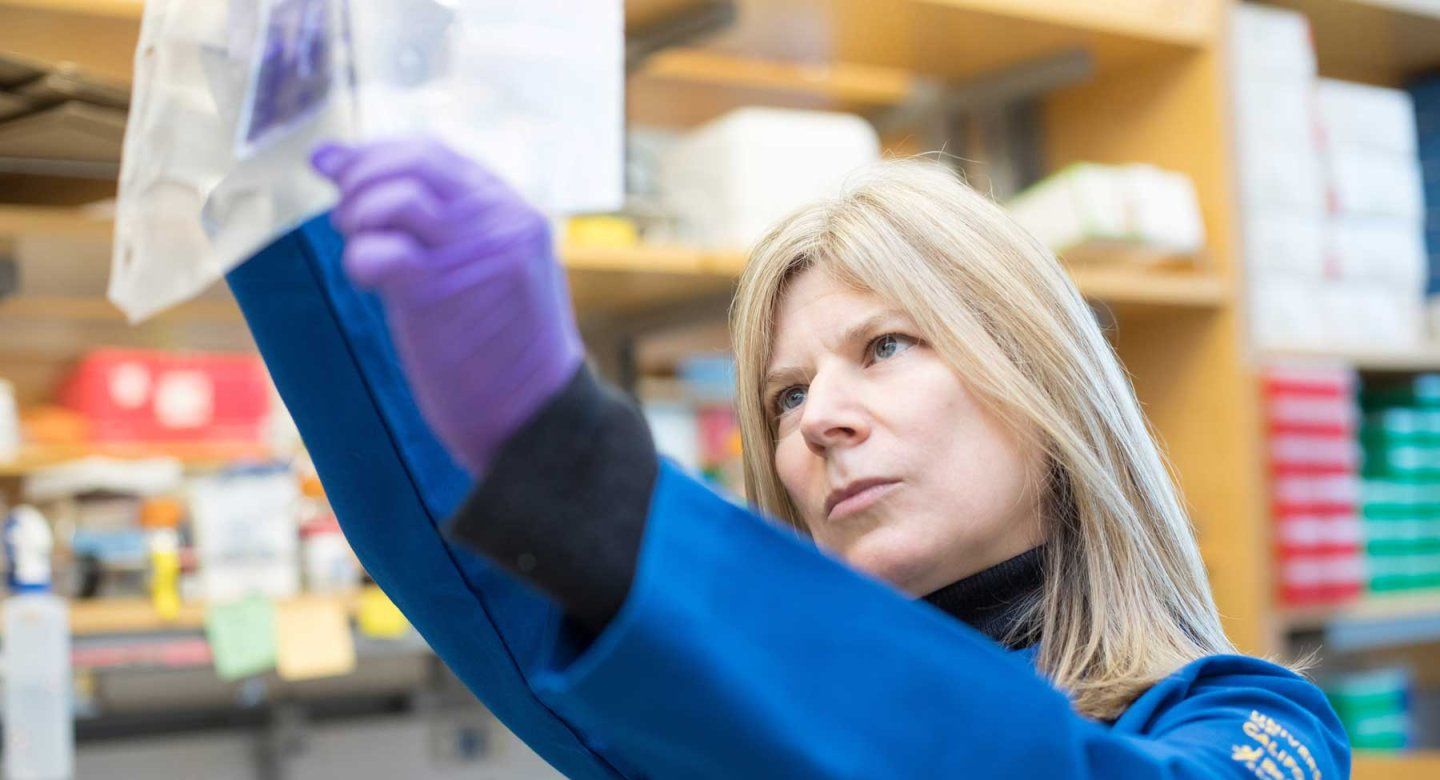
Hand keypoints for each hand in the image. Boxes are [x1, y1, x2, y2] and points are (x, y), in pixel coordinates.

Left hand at [311, 138, 584, 476]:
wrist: (536, 420)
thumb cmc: (501, 355)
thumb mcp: (489, 276)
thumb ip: (439, 230)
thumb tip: (355, 174)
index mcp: (513, 214)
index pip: (435, 153)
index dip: (376, 154)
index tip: (337, 169)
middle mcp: (501, 222)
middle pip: (414, 161)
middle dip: (361, 177)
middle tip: (346, 218)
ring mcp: (474, 254)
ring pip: (397, 195)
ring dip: (357, 213)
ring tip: (356, 246)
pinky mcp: (440, 292)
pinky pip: (382, 249)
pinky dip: (359, 258)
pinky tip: (365, 280)